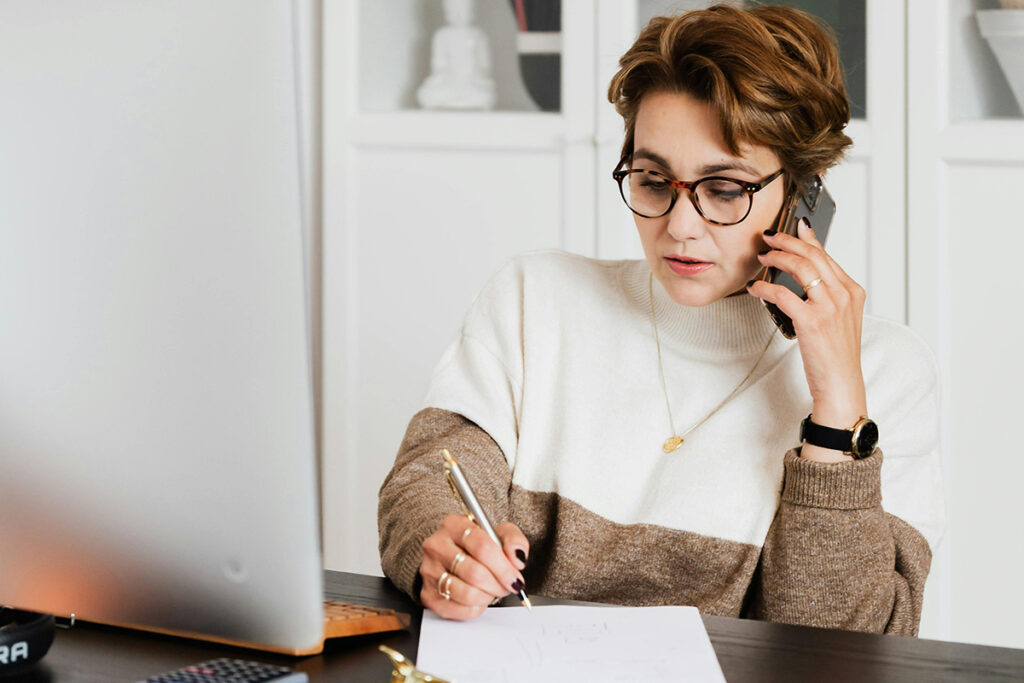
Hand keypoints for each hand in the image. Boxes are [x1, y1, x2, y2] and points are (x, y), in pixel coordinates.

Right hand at [419, 514, 528, 619]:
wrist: (455, 557)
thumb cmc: (478, 545)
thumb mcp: (500, 534)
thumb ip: (514, 540)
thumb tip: (517, 558)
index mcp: (454, 525)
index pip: (482, 547)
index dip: (503, 567)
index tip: (515, 578)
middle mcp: (436, 546)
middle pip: (475, 573)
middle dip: (498, 584)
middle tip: (507, 586)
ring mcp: (429, 571)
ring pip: (467, 593)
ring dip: (487, 596)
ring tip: (491, 589)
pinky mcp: (428, 594)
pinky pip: (459, 610)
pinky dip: (476, 607)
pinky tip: (479, 597)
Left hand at [747, 220, 867, 460]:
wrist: (842, 384)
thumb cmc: (836, 355)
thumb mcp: (840, 319)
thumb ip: (827, 295)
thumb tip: (805, 276)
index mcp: (853, 291)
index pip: (827, 256)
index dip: (807, 239)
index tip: (794, 227)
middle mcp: (844, 295)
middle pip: (813, 255)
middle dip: (787, 241)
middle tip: (769, 237)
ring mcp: (829, 307)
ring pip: (800, 267)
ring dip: (777, 257)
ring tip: (762, 256)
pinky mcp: (812, 321)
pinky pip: (783, 294)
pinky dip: (765, 287)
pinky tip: (756, 288)